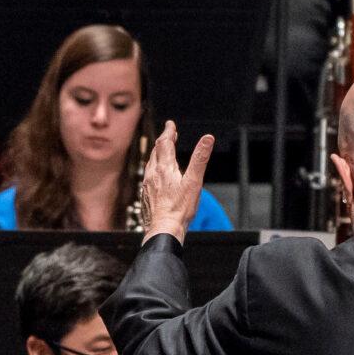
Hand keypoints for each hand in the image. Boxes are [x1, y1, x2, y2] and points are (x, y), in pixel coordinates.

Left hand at [139, 121, 214, 243]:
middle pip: (156, 152)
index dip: (169, 131)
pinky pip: (147, 177)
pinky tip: (156, 176)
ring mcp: (147, 185)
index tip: (171, 124)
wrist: (163, 229)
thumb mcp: (194, 181)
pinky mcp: (145, 196)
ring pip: (150, 164)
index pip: (165, 143)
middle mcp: (153, 174)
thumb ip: (200, 159)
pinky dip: (153, 169)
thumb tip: (207, 139)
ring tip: (163, 151)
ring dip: (157, 154)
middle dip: (163, 141)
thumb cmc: (179, 209)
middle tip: (170, 135)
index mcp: (165, 168)